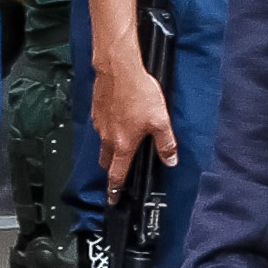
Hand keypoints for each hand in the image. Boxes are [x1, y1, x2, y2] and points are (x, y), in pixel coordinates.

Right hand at [92, 53, 175, 187]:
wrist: (118, 69)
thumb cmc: (137, 93)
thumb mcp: (160, 120)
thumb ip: (166, 143)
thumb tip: (170, 160)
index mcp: (123, 144)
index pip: (116, 174)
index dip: (114, 190)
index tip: (113, 199)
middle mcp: (107, 137)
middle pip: (106, 160)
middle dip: (112, 168)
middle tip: (119, 170)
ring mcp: (100, 123)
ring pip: (103, 142)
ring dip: (111, 145)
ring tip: (123, 139)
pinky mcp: (97, 110)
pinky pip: (101, 125)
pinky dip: (108, 127)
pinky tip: (119, 117)